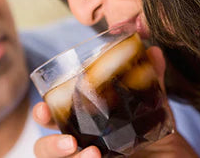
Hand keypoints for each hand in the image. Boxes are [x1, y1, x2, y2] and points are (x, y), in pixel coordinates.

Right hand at [33, 47, 195, 156]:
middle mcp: (82, 143)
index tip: (43, 109)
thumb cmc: (156, 134)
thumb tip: (153, 52)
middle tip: (67, 141)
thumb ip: (151, 82)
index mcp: (85, 123)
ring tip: (93, 153)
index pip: (55, 118)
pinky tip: (98, 157)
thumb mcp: (154, 108)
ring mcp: (87, 157)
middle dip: (50, 143)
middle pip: (48, 147)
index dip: (44, 114)